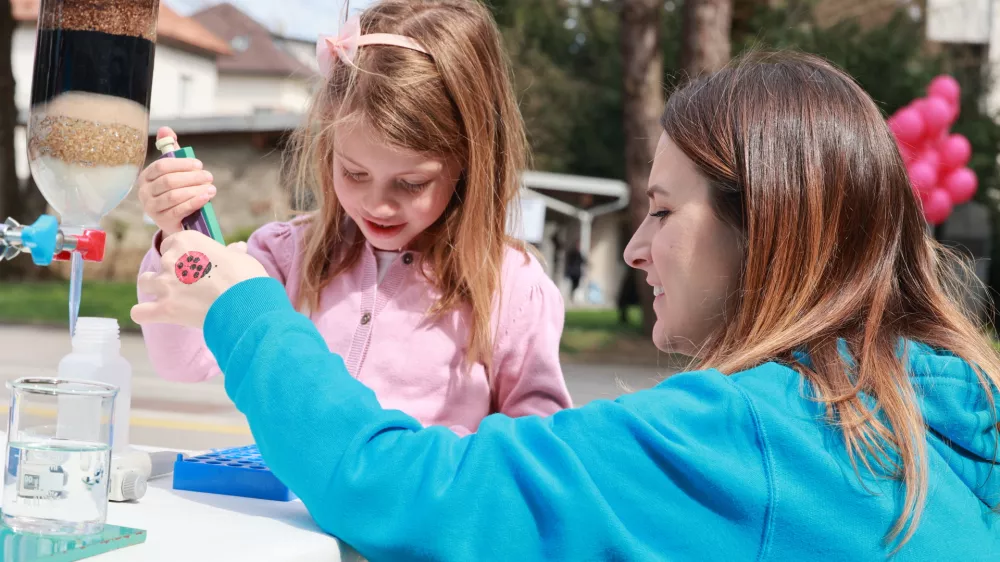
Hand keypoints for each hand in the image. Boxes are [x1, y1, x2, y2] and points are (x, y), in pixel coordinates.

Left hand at [131, 231, 266, 328]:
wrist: (247, 305)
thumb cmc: (247, 278)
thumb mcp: (241, 258)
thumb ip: (231, 253)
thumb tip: (237, 248)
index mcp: (187, 241)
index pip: (172, 243)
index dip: (182, 255)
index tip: (195, 265)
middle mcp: (171, 259)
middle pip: (160, 263)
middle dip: (171, 272)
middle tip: (190, 285)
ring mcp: (165, 284)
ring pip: (145, 281)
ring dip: (155, 288)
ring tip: (172, 297)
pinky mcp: (164, 309)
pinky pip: (139, 312)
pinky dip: (145, 314)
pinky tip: (155, 315)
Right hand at [137, 127, 215, 235]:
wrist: (175, 219)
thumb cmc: (175, 190)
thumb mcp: (173, 170)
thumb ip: (171, 150)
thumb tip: (166, 129)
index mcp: (145, 177)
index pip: (161, 166)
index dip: (181, 164)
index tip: (199, 164)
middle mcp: (144, 192)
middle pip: (169, 181)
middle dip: (192, 177)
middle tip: (209, 176)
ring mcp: (151, 208)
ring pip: (174, 196)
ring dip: (196, 190)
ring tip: (212, 188)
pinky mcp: (162, 220)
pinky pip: (179, 210)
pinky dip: (195, 202)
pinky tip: (207, 197)